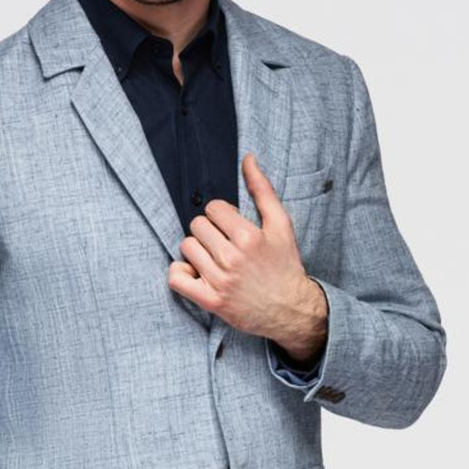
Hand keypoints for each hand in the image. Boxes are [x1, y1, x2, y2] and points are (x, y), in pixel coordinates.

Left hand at [167, 153, 328, 354]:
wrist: (291, 309)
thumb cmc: (285, 265)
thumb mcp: (281, 225)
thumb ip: (263, 190)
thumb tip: (248, 159)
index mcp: (248, 236)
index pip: (213, 209)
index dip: (221, 215)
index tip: (231, 227)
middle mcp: (232, 258)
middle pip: (197, 226)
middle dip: (208, 231)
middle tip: (222, 244)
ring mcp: (220, 281)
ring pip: (187, 248)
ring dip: (197, 251)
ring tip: (213, 259)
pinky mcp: (211, 301)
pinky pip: (177, 279)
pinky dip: (180, 273)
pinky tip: (195, 273)